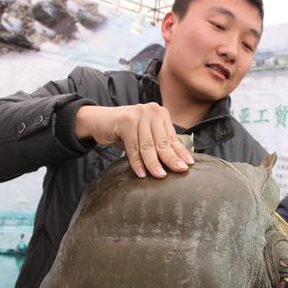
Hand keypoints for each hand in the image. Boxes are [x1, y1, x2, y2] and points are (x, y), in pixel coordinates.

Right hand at [76, 104, 193, 178]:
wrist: (98, 121)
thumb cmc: (124, 131)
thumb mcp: (144, 136)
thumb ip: (158, 144)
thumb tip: (177, 162)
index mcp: (160, 114)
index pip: (172, 137)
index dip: (181, 152)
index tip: (189, 164)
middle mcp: (152, 111)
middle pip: (162, 142)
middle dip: (171, 159)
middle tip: (180, 171)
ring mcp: (139, 114)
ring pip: (148, 146)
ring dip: (153, 163)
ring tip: (160, 176)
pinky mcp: (127, 120)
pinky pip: (133, 147)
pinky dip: (137, 162)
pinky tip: (141, 173)